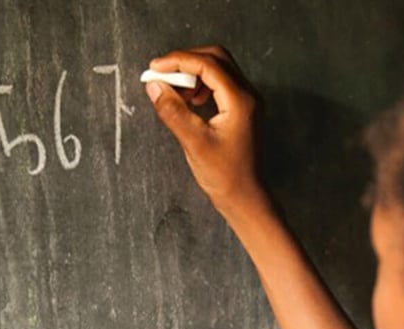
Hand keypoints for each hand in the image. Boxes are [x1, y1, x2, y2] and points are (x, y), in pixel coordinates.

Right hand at [145, 46, 265, 215]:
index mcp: (240, 101)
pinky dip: (202, 85)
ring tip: (174, 92)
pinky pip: (221, 84)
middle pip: (216, 58)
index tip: (156, 67)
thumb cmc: (225, 176)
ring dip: (193, 73)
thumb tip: (155, 87)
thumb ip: (173, 111)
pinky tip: (189, 101)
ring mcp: (248, 101)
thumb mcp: (194, 143)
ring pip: (219, 69)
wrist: (245, 196)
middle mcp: (248, 95)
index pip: (208, 64)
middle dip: (186, 61)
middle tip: (162, 74)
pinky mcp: (242, 109)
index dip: (179, 61)